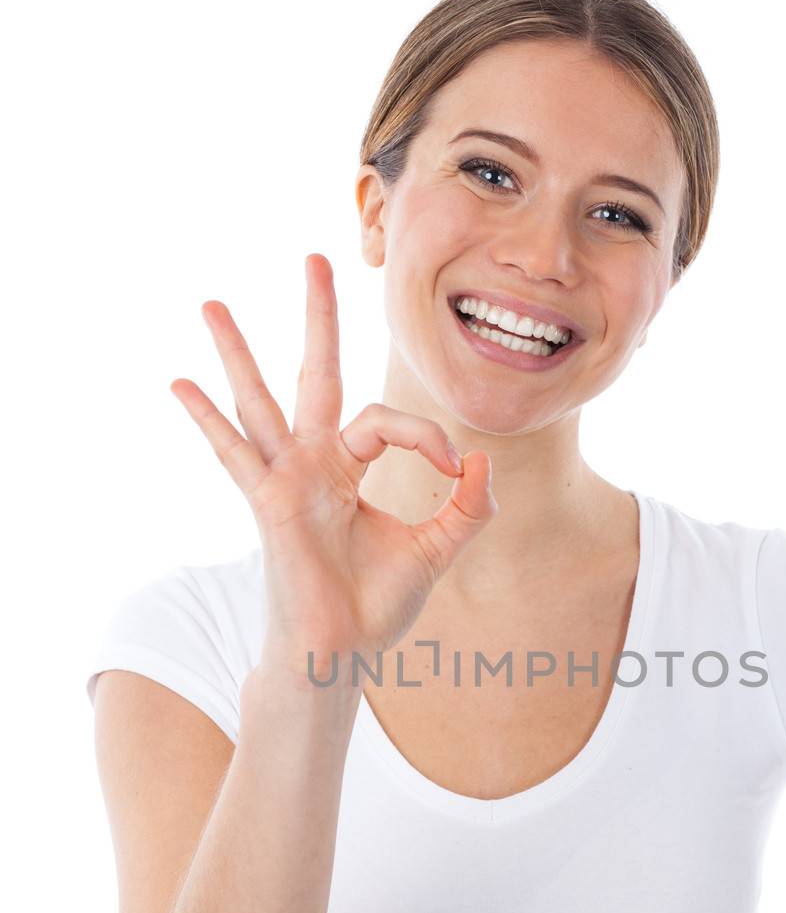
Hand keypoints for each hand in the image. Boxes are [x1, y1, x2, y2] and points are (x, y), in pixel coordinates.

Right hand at [170, 253, 496, 678]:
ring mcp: (287, 479)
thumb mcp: (438, 549)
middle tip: (314, 257)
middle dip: (319, 318)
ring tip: (212, 303)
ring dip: (238, 351)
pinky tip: (178, 384)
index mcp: (351, 469)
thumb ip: (468, 507)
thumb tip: (480, 461)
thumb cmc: (376, 608)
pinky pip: (235, 453)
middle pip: (317, 375)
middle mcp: (314, 464)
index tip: (455, 471)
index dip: (427, 437)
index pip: (390, 421)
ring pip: (262, 400)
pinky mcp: (270, 502)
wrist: (341, 654)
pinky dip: (208, 419)